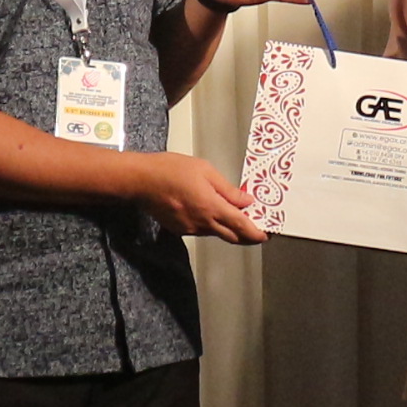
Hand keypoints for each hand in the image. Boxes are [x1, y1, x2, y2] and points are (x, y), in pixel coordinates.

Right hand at [122, 148, 267, 243]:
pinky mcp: (179, 229)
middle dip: (246, 236)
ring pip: (216, 233)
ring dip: (227, 228)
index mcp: (211, 207)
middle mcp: (202, 223)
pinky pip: (201, 230)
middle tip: (256, 231)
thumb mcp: (205, 171)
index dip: (256, 232)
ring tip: (234, 216)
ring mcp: (190, 229)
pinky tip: (209, 212)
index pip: (241, 226)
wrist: (141, 181)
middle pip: (231, 236)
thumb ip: (228, 189)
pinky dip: (210, 225)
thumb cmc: (170, 170)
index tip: (265, 234)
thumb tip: (246, 201)